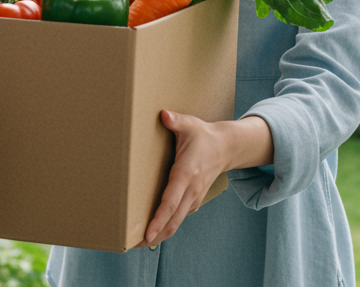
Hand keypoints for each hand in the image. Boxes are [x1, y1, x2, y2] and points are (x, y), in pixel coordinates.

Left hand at [140, 111, 272, 247]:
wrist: (226, 147)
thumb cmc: (203, 135)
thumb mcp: (190, 125)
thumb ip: (176, 121)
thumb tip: (164, 114)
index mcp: (186, 173)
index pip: (171, 201)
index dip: (159, 219)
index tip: (147, 233)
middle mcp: (191, 190)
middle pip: (173, 219)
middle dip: (155, 234)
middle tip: (133, 244)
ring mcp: (194, 197)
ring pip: (176, 222)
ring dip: (160, 234)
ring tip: (138, 242)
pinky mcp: (193, 200)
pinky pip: (179, 217)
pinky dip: (167, 227)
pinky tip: (154, 232)